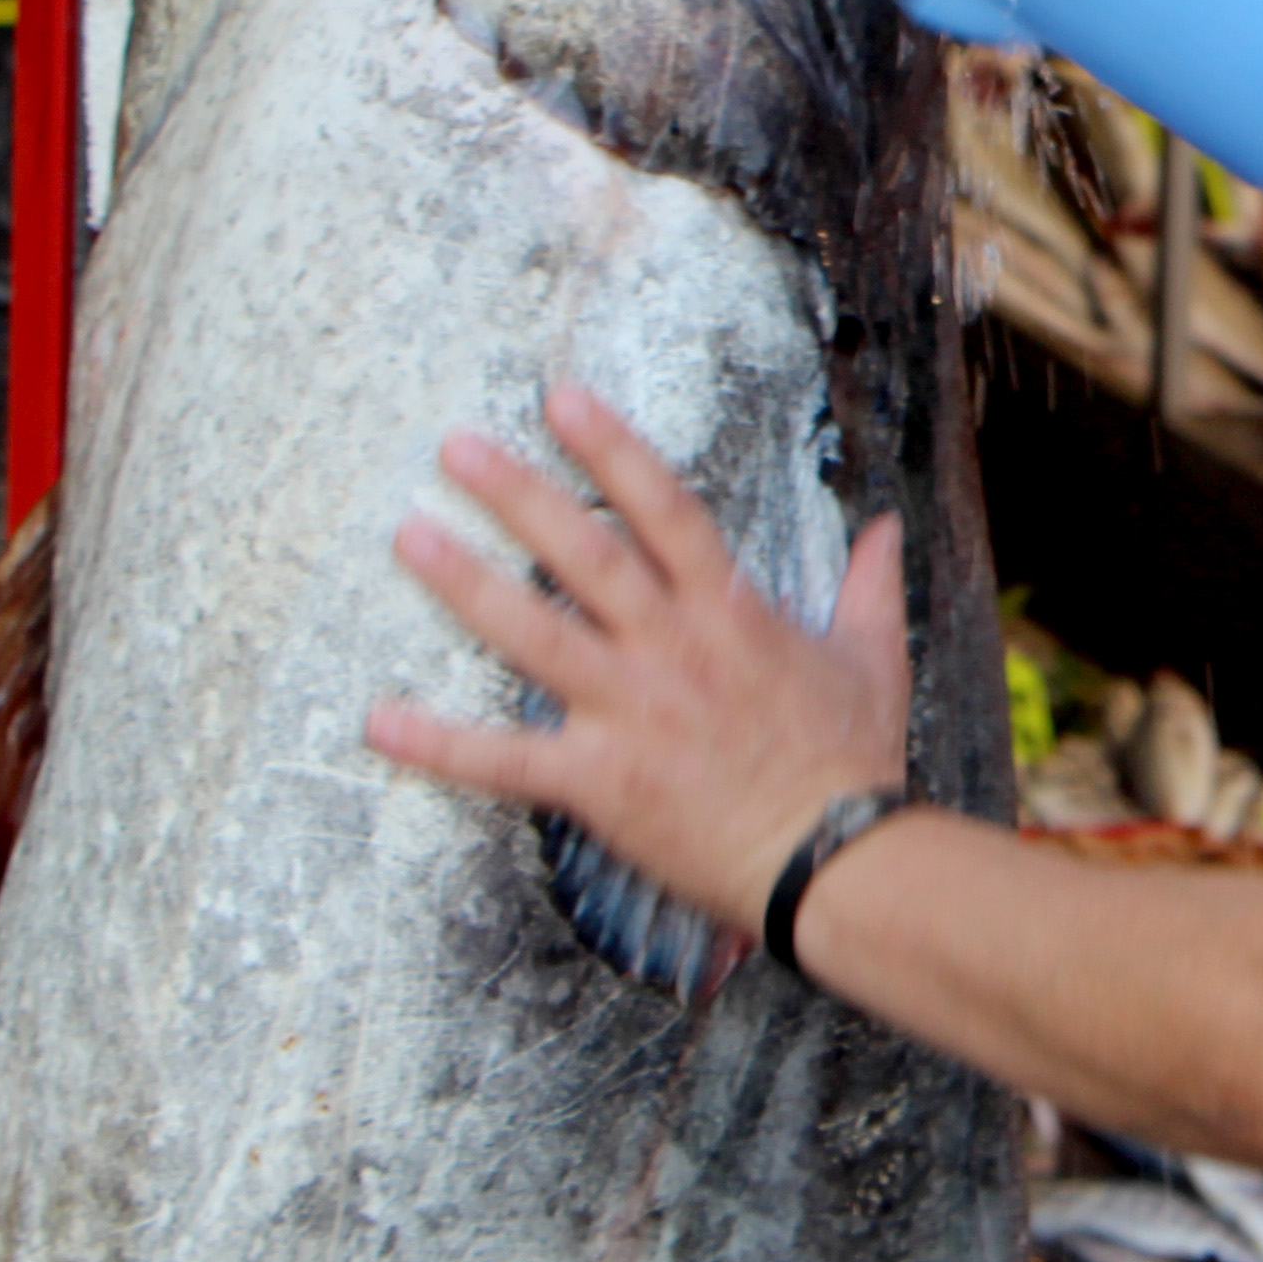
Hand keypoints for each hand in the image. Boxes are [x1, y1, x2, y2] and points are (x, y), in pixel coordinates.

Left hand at [365, 384, 910, 933]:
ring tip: (409, 536)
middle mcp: (672, 650)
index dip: (613, 451)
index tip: (561, 399)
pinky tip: (378, 721)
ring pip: (536, 636)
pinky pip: (506, 761)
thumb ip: (870, 587)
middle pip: (587, 555)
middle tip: (454, 447)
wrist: (835, 862)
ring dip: (468, 585)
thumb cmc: (853, 765)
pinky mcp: (599, 782)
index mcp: (732, 614)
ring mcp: (631, 714)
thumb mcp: (873, 661)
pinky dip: (439, 744)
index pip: (667, 511)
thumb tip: (884, 526)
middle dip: (519, 495)